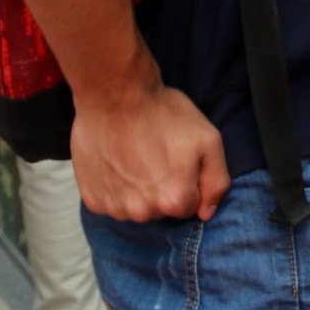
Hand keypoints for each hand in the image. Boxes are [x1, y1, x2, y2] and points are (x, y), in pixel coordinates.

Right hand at [70, 58, 231, 223]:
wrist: (115, 97)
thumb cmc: (164, 114)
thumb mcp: (209, 141)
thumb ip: (216, 181)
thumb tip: (206, 212)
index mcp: (174, 200)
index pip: (190, 206)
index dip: (187, 180)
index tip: (178, 158)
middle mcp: (143, 212)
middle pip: (162, 209)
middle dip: (164, 187)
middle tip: (157, 155)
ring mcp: (114, 207)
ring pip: (136, 208)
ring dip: (138, 190)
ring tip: (136, 157)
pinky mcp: (92, 199)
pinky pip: (111, 203)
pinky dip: (116, 188)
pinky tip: (118, 163)